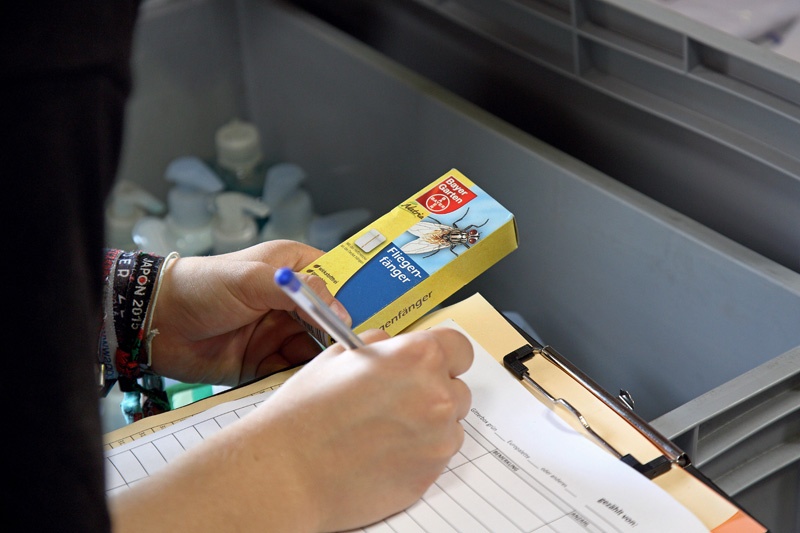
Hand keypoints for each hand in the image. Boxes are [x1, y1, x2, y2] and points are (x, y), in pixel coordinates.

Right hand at [109, 327, 473, 532]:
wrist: (286, 472)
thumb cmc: (305, 413)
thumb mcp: (339, 355)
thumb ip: (381, 346)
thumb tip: (395, 344)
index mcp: (416, 357)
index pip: (459, 348)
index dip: (443, 356)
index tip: (432, 364)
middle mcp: (437, 396)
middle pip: (458, 389)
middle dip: (434, 392)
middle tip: (397, 401)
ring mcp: (438, 440)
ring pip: (450, 426)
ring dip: (428, 425)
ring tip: (383, 430)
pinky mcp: (430, 475)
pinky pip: (436, 456)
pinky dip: (417, 454)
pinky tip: (381, 453)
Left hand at [147, 240, 350, 385]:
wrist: (156, 323)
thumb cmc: (201, 286)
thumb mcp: (253, 279)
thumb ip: (300, 291)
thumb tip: (342, 312)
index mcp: (292, 270)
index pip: (337, 280)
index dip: (357, 296)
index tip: (379, 315)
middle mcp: (291, 302)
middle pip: (332, 321)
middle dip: (343, 336)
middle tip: (360, 353)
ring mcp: (279, 333)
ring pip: (316, 350)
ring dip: (323, 361)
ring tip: (335, 373)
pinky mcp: (265, 362)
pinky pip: (292, 372)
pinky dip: (300, 379)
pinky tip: (308, 385)